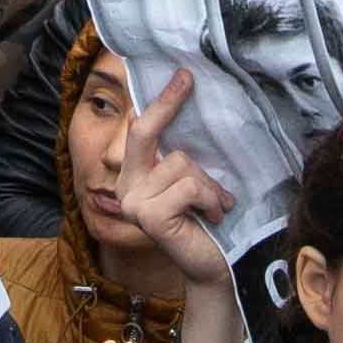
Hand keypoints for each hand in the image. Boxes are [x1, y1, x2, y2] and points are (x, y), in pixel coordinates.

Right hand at [115, 76, 248, 315]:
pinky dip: (209, 199)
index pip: (141, 130)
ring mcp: (132, 202)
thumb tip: (201, 111)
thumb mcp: (196, 182)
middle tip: (188, 78)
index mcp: (136, 176)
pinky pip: (187, 186)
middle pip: (144, 132)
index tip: (183, 75)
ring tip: (216, 206)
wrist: (216, 267)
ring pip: (180, 163)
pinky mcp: (147, 216)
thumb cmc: (208, 222)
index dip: (161, 102)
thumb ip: (185, 157)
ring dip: (209, 185)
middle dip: (167, 104)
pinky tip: (212, 217)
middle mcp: (126, 186)